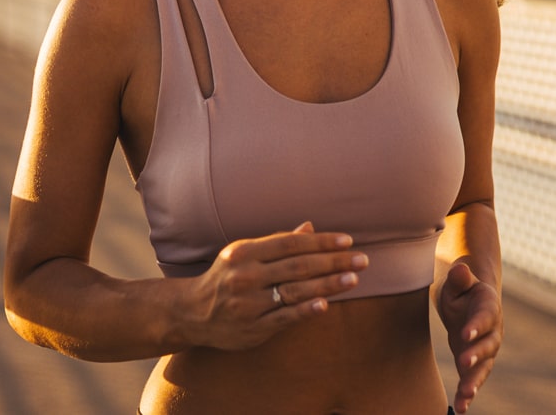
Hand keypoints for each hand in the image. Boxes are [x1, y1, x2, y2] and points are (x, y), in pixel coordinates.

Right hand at [178, 222, 367, 350]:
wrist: (192, 313)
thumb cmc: (225, 278)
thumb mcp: (244, 254)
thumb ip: (277, 243)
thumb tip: (310, 228)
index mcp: (244, 251)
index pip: (290, 243)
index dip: (321, 241)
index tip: (347, 241)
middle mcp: (246, 275)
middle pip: (297, 266)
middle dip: (333, 261)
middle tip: (362, 260)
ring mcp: (249, 303)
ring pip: (295, 290)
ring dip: (327, 284)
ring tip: (353, 278)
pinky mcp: (253, 327)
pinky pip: (284, 317)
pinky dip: (306, 309)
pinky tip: (326, 304)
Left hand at [436, 261, 501, 412]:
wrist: (470, 302)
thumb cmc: (462, 290)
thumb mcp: (459, 281)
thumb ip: (459, 278)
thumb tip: (459, 270)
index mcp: (489, 307)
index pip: (484, 317)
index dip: (476, 325)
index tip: (464, 333)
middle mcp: (492, 331)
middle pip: (488, 345)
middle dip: (476, 355)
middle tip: (464, 362)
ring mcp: (486, 349)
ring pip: (483, 367)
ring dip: (474, 382)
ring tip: (465, 396)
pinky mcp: (476, 363)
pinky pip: (473, 379)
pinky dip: (467, 393)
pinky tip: (460, 408)